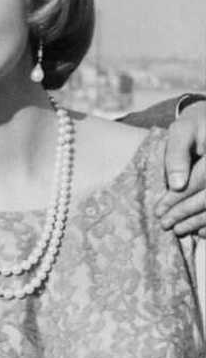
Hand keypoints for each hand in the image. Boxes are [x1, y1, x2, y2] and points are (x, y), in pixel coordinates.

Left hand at [155, 101, 205, 235]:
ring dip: (199, 221)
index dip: (177, 199)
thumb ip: (177, 155)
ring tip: (178, 230)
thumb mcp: (182, 131)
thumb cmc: (194, 126)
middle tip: (165, 224)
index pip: (199, 182)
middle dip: (186, 213)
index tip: (159, 210)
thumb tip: (176, 185)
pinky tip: (199, 231)